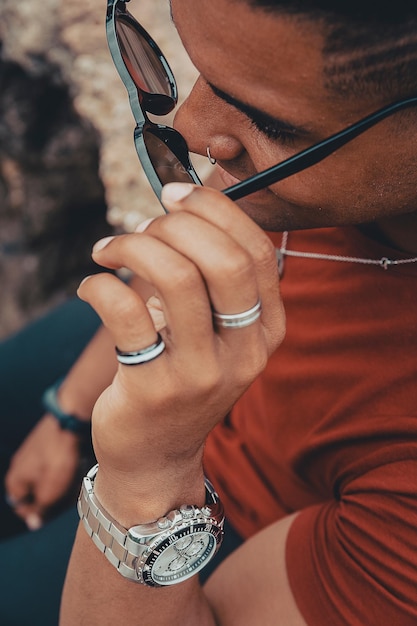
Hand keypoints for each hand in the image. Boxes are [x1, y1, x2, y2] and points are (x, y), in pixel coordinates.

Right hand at [5, 413, 81, 528]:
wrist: (69, 420)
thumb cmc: (58, 457)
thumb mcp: (50, 491)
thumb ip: (41, 509)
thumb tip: (34, 523)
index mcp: (15, 481)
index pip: (23, 508)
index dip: (41, 512)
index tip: (58, 509)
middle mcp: (21, 467)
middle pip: (37, 493)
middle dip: (55, 496)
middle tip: (70, 492)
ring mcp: (34, 454)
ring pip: (48, 479)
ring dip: (63, 483)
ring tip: (76, 477)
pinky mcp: (48, 445)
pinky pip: (56, 464)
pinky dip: (66, 469)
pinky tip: (77, 466)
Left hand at [78, 184, 284, 500]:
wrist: (157, 454)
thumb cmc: (183, 377)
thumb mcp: (218, 333)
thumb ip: (214, 278)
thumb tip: (182, 206)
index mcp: (268, 329)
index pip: (257, 250)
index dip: (215, 209)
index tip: (174, 195)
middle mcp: (245, 352)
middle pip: (224, 260)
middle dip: (176, 226)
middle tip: (142, 229)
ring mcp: (203, 374)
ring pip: (178, 279)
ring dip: (134, 247)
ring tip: (109, 250)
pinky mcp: (154, 389)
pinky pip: (125, 312)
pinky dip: (99, 284)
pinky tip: (90, 285)